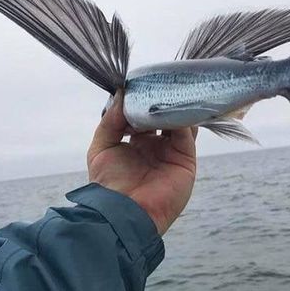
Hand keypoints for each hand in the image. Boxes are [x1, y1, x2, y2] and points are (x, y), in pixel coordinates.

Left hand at [87, 91, 196, 234]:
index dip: (143, 100)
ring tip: (171, 86)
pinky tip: (176, 103)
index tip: (142, 82)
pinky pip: (187, 133)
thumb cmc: (108, 182)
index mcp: (136, 143)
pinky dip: (184, 117)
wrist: (124, 211)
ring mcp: (172, 152)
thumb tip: (120, 93)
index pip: (144, 115)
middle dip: (162, 100)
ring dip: (175, 106)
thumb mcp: (102, 147)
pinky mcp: (186, 159)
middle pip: (164, 117)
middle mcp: (156, 146)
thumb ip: (110, 120)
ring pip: (179, 122)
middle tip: (161, 79)